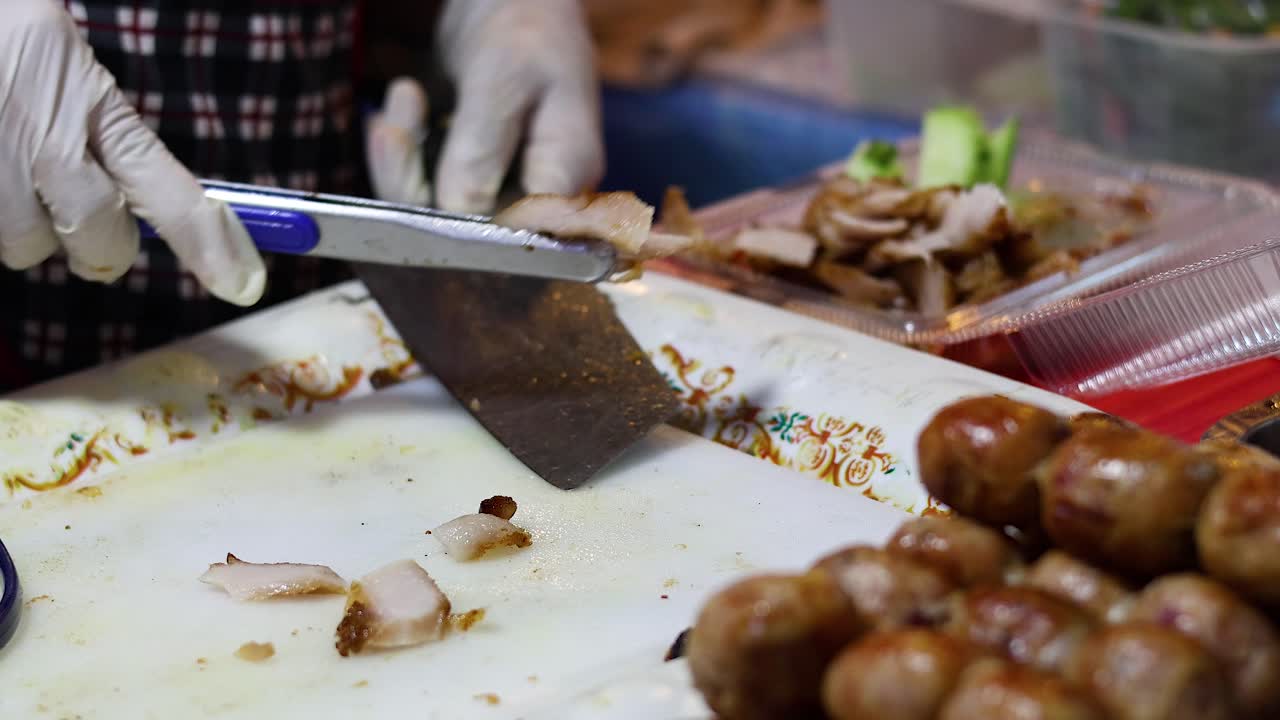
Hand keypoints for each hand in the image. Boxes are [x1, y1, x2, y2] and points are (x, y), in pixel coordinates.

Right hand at [0, 0, 264, 305]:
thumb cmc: (5, 31)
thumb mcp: (65, 62)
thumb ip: (110, 133)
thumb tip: (143, 197)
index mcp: (93, 105)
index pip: (171, 195)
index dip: (211, 246)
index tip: (244, 283)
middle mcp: (47, 140)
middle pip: (102, 244)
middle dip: (97, 241)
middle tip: (77, 201)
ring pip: (26, 248)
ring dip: (24, 224)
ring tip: (9, 167)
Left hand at [366, 0, 604, 214]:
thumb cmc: (527, 25)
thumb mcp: (503, 76)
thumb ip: (481, 147)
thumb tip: (457, 209)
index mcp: (567, 177)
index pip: (517, 235)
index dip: (464, 228)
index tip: (423, 193)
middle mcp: (542, 196)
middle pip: (471, 230)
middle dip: (415, 183)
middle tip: (391, 128)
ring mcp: (509, 187)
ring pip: (441, 212)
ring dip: (403, 162)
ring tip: (400, 101)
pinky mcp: (478, 174)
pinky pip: (430, 186)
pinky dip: (407, 150)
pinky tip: (406, 103)